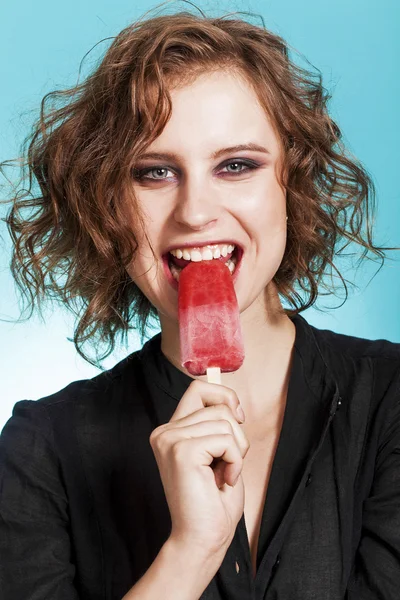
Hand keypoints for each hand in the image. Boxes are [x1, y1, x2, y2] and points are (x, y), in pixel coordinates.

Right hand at [149, 379, 249, 552]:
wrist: (203, 539)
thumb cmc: (214, 501)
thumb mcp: (219, 452)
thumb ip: (217, 424)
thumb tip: (230, 400)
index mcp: (171, 430)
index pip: (198, 388)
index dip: (224, 396)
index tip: (237, 419)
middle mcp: (165, 431)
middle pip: (218, 405)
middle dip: (236, 434)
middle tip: (227, 463)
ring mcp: (170, 439)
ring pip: (225, 421)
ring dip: (237, 450)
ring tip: (223, 474)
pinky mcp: (181, 451)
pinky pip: (226, 440)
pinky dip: (236, 461)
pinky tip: (223, 480)